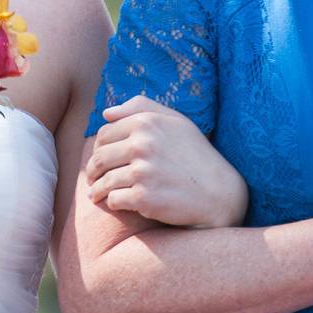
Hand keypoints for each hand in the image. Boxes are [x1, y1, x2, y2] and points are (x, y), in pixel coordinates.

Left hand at [86, 96, 247, 227]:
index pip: (104, 134)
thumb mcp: (177, 122)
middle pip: (99, 158)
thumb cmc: (197, 155)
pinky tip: (116, 204)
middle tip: (93, 179)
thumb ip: (141, 108)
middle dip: (93, 170)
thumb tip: (106, 113)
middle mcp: (143, 144)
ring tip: (97, 195)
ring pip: (103, 181)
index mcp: (146, 122)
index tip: (102, 159)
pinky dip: (112, 204)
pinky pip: (113, 200)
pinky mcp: (144, 198)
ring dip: (97, 190)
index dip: (99, 148)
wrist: (220, 193)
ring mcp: (143, 172)